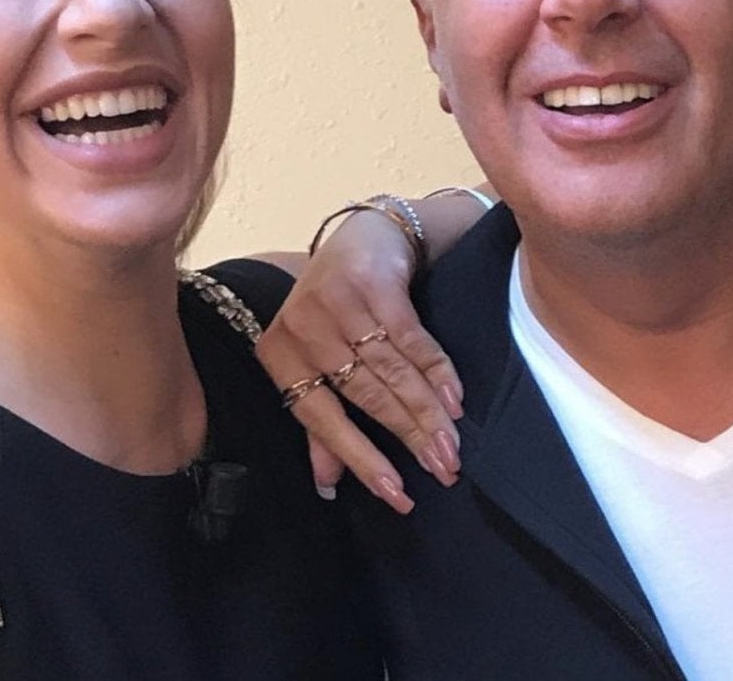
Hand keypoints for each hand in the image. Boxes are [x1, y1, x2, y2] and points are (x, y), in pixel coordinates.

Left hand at [255, 209, 467, 513]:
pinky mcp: (372, 284)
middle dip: (408, 437)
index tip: (397, 495)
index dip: (360, 458)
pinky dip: (436, 372)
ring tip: (452, 445)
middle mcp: (302, 329)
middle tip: (443, 469)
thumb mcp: (317, 359)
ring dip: (427, 412)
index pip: (318, 418)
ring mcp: (336, 304)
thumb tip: (327, 484)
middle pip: (363, 397)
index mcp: (278, 355)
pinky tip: (454, 400)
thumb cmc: (336, 308)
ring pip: (391, 372)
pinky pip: (411, 340)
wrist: (363, 237)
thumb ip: (320, 421)